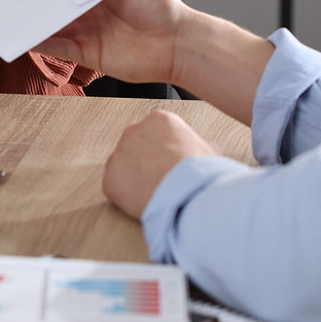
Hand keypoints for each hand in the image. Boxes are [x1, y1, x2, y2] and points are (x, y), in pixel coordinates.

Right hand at [34, 0, 189, 84]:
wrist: (176, 42)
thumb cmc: (160, 5)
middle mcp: (89, 13)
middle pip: (55, 6)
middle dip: (36, 1)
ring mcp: (86, 34)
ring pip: (53, 27)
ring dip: (35, 22)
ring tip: (12, 14)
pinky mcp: (86, 55)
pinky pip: (58, 48)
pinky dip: (42, 44)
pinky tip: (27, 36)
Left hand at [102, 110, 220, 219]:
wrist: (189, 194)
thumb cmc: (201, 173)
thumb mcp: (210, 151)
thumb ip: (200, 144)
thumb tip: (206, 148)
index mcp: (159, 120)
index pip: (157, 132)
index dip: (166, 150)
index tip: (171, 162)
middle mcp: (134, 132)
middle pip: (137, 146)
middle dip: (147, 161)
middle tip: (162, 178)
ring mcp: (119, 154)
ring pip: (124, 166)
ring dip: (135, 177)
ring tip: (155, 191)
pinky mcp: (110, 178)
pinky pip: (115, 187)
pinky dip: (126, 195)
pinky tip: (144, 200)